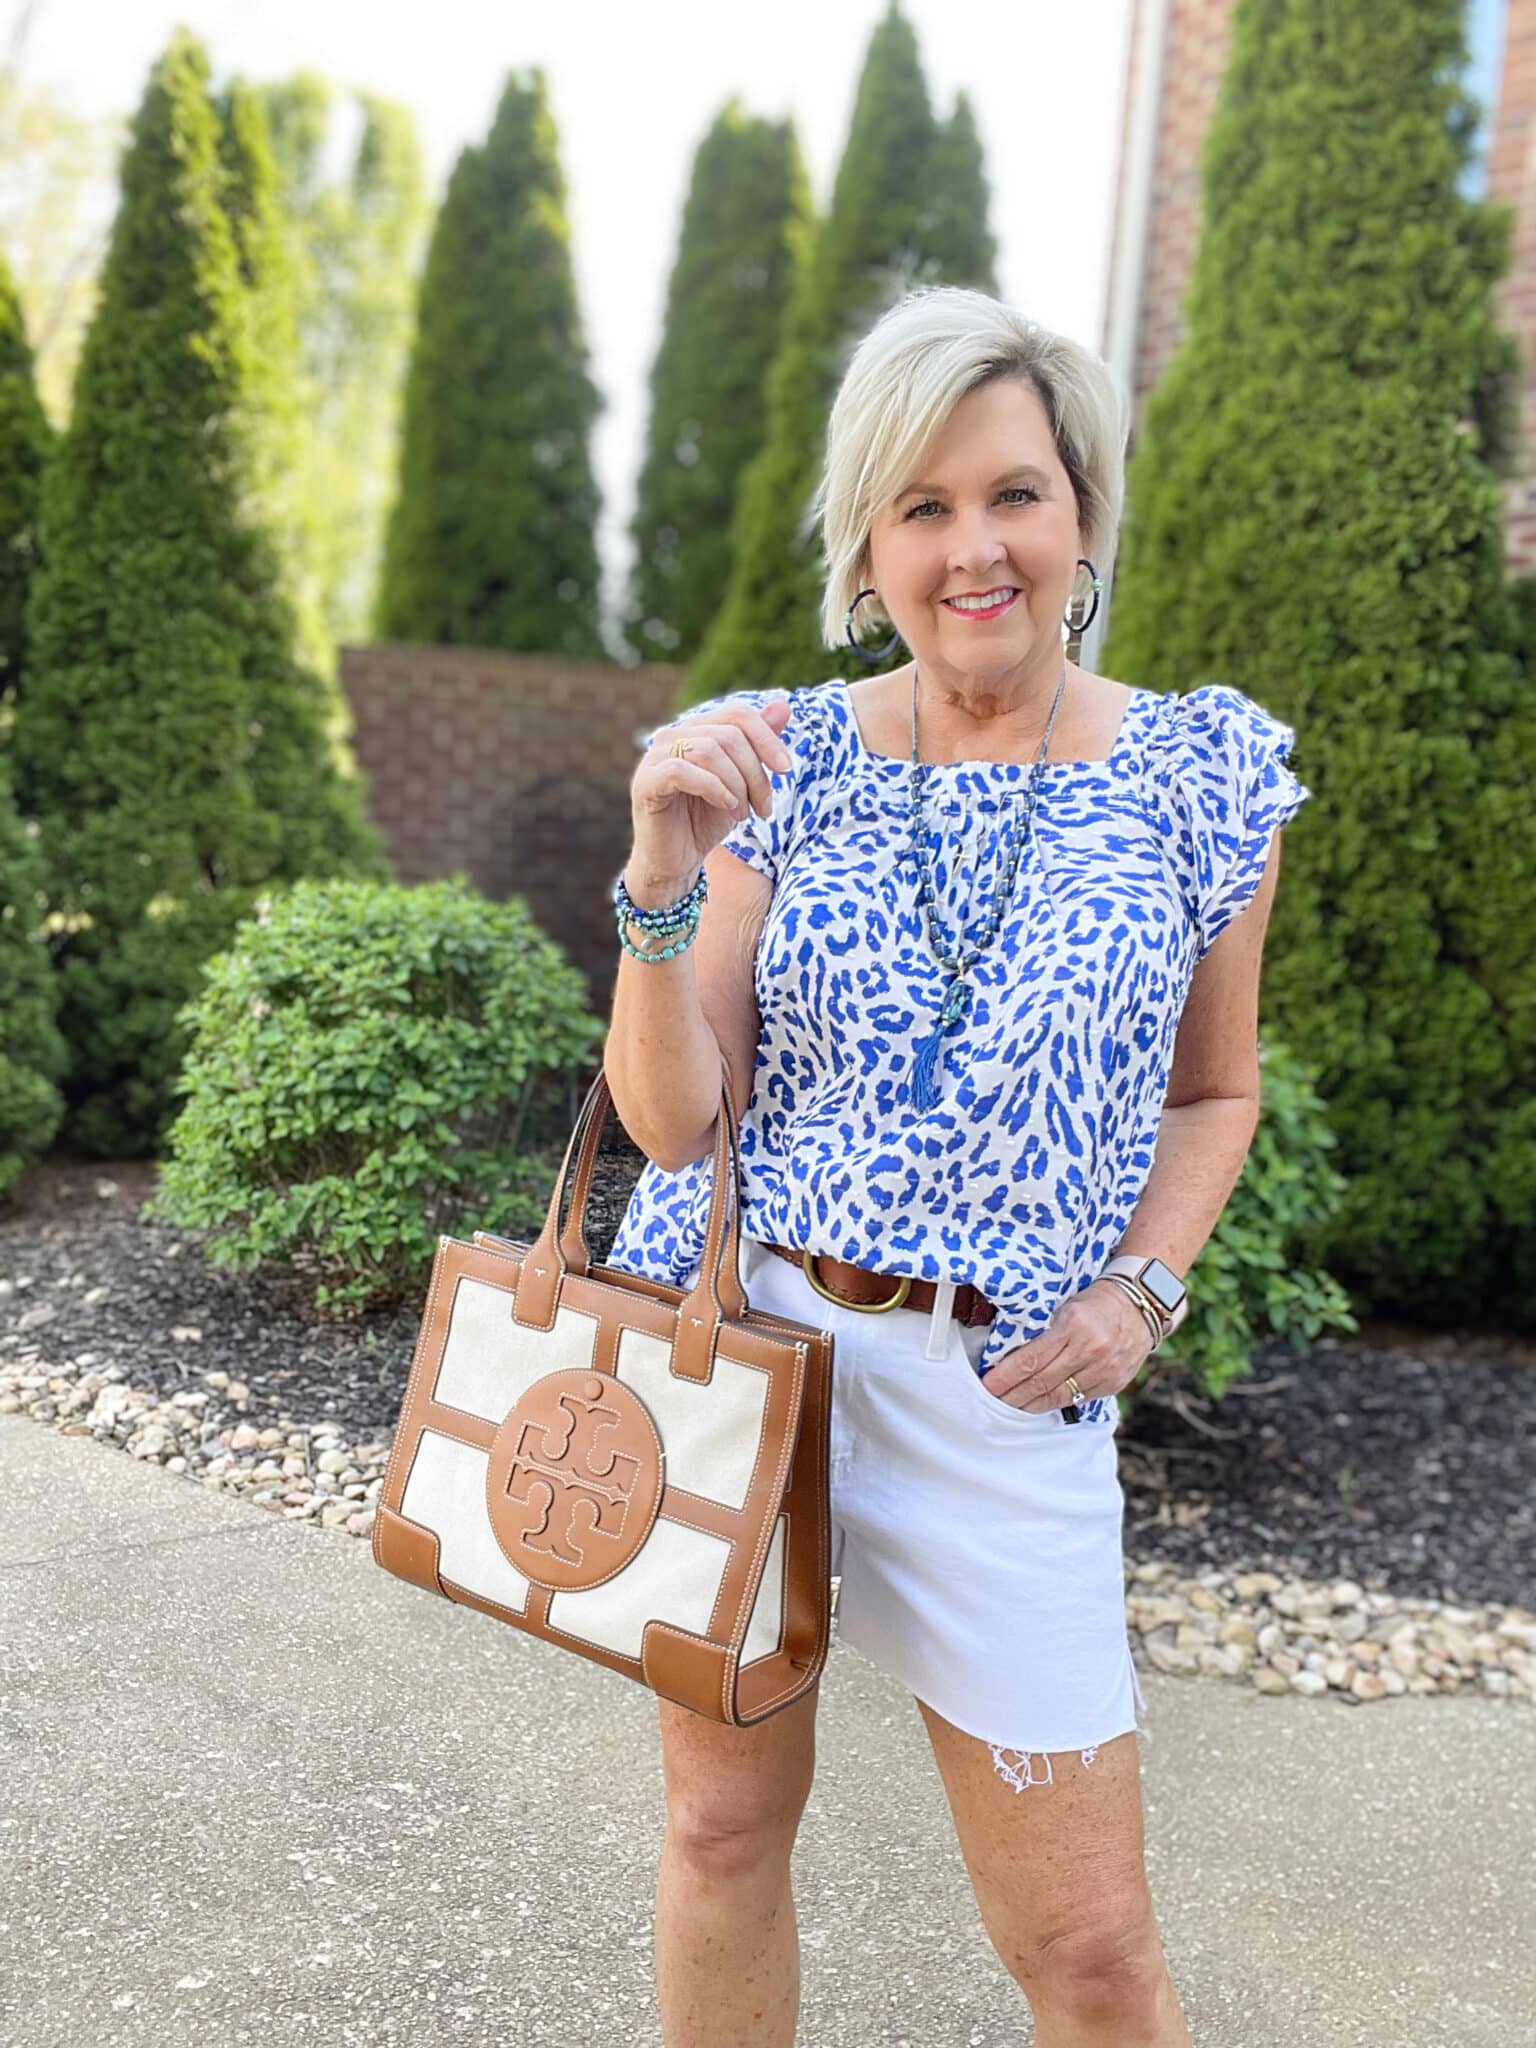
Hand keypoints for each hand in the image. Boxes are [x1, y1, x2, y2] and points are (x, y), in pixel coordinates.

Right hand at [627, 695, 794, 896]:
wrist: (676, 862)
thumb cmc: (705, 822)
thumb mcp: (742, 783)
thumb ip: (757, 746)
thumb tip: (784, 705)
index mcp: (696, 731)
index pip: (738, 715)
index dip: (767, 738)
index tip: (786, 770)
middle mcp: (673, 736)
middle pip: (728, 735)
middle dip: (755, 773)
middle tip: (763, 808)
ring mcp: (655, 757)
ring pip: (708, 751)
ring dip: (736, 785)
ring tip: (742, 813)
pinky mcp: (646, 782)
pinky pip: (682, 771)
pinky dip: (713, 788)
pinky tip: (725, 807)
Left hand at [979, 1279, 1157, 1413]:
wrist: (1141, 1305)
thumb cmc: (1097, 1302)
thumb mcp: (1067, 1308)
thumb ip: (1046, 1335)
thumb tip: (1014, 1360)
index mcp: (1074, 1326)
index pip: (1032, 1359)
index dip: (1006, 1376)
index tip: (988, 1384)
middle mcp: (1091, 1350)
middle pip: (1042, 1382)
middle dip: (1013, 1395)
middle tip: (993, 1400)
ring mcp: (1105, 1370)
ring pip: (1059, 1396)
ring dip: (1031, 1404)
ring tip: (1012, 1405)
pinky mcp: (1114, 1383)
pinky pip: (1078, 1399)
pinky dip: (1056, 1402)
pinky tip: (1040, 1402)